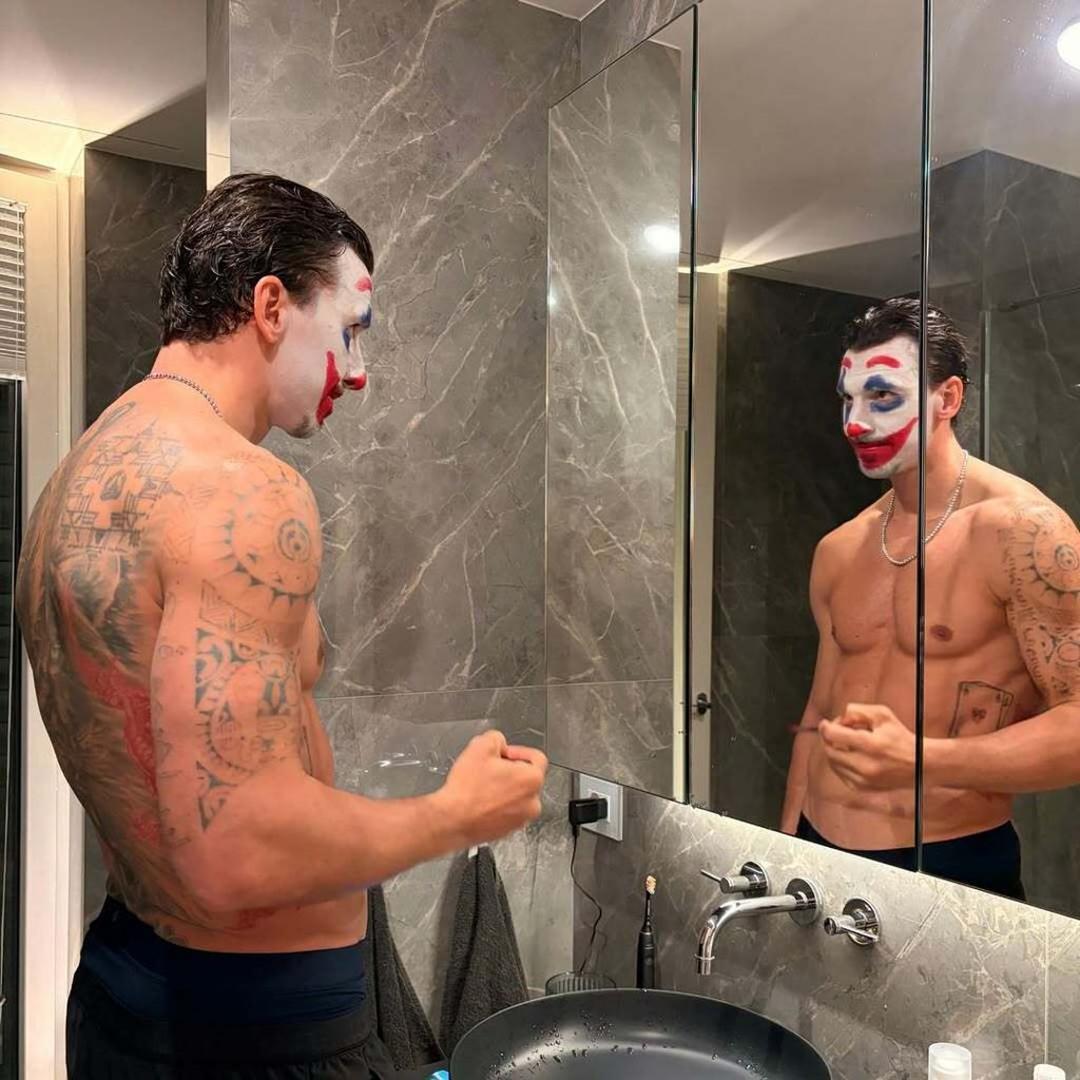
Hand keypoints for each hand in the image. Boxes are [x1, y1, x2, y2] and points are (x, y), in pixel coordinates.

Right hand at [435, 730, 547, 847]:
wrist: (453, 820)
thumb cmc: (467, 789)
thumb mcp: (480, 746)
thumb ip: (496, 738)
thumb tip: (499, 744)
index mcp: (532, 779)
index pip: (536, 757)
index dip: (517, 751)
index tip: (504, 753)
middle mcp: (533, 802)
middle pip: (526, 777)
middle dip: (509, 770)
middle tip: (489, 769)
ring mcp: (522, 819)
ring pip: (517, 795)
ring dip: (504, 788)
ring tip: (483, 786)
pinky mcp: (509, 830)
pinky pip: (508, 811)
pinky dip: (498, 804)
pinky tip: (481, 800)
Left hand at [819, 703, 915, 790]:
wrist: (920, 764)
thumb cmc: (901, 737)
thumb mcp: (883, 715)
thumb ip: (858, 711)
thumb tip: (840, 718)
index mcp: (870, 745)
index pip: (834, 735)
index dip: (825, 727)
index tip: (825, 723)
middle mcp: (865, 765)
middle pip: (829, 750)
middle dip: (829, 737)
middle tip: (837, 730)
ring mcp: (864, 779)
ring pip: (832, 763)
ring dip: (833, 750)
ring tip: (847, 742)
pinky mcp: (863, 788)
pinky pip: (840, 774)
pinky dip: (840, 763)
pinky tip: (850, 755)